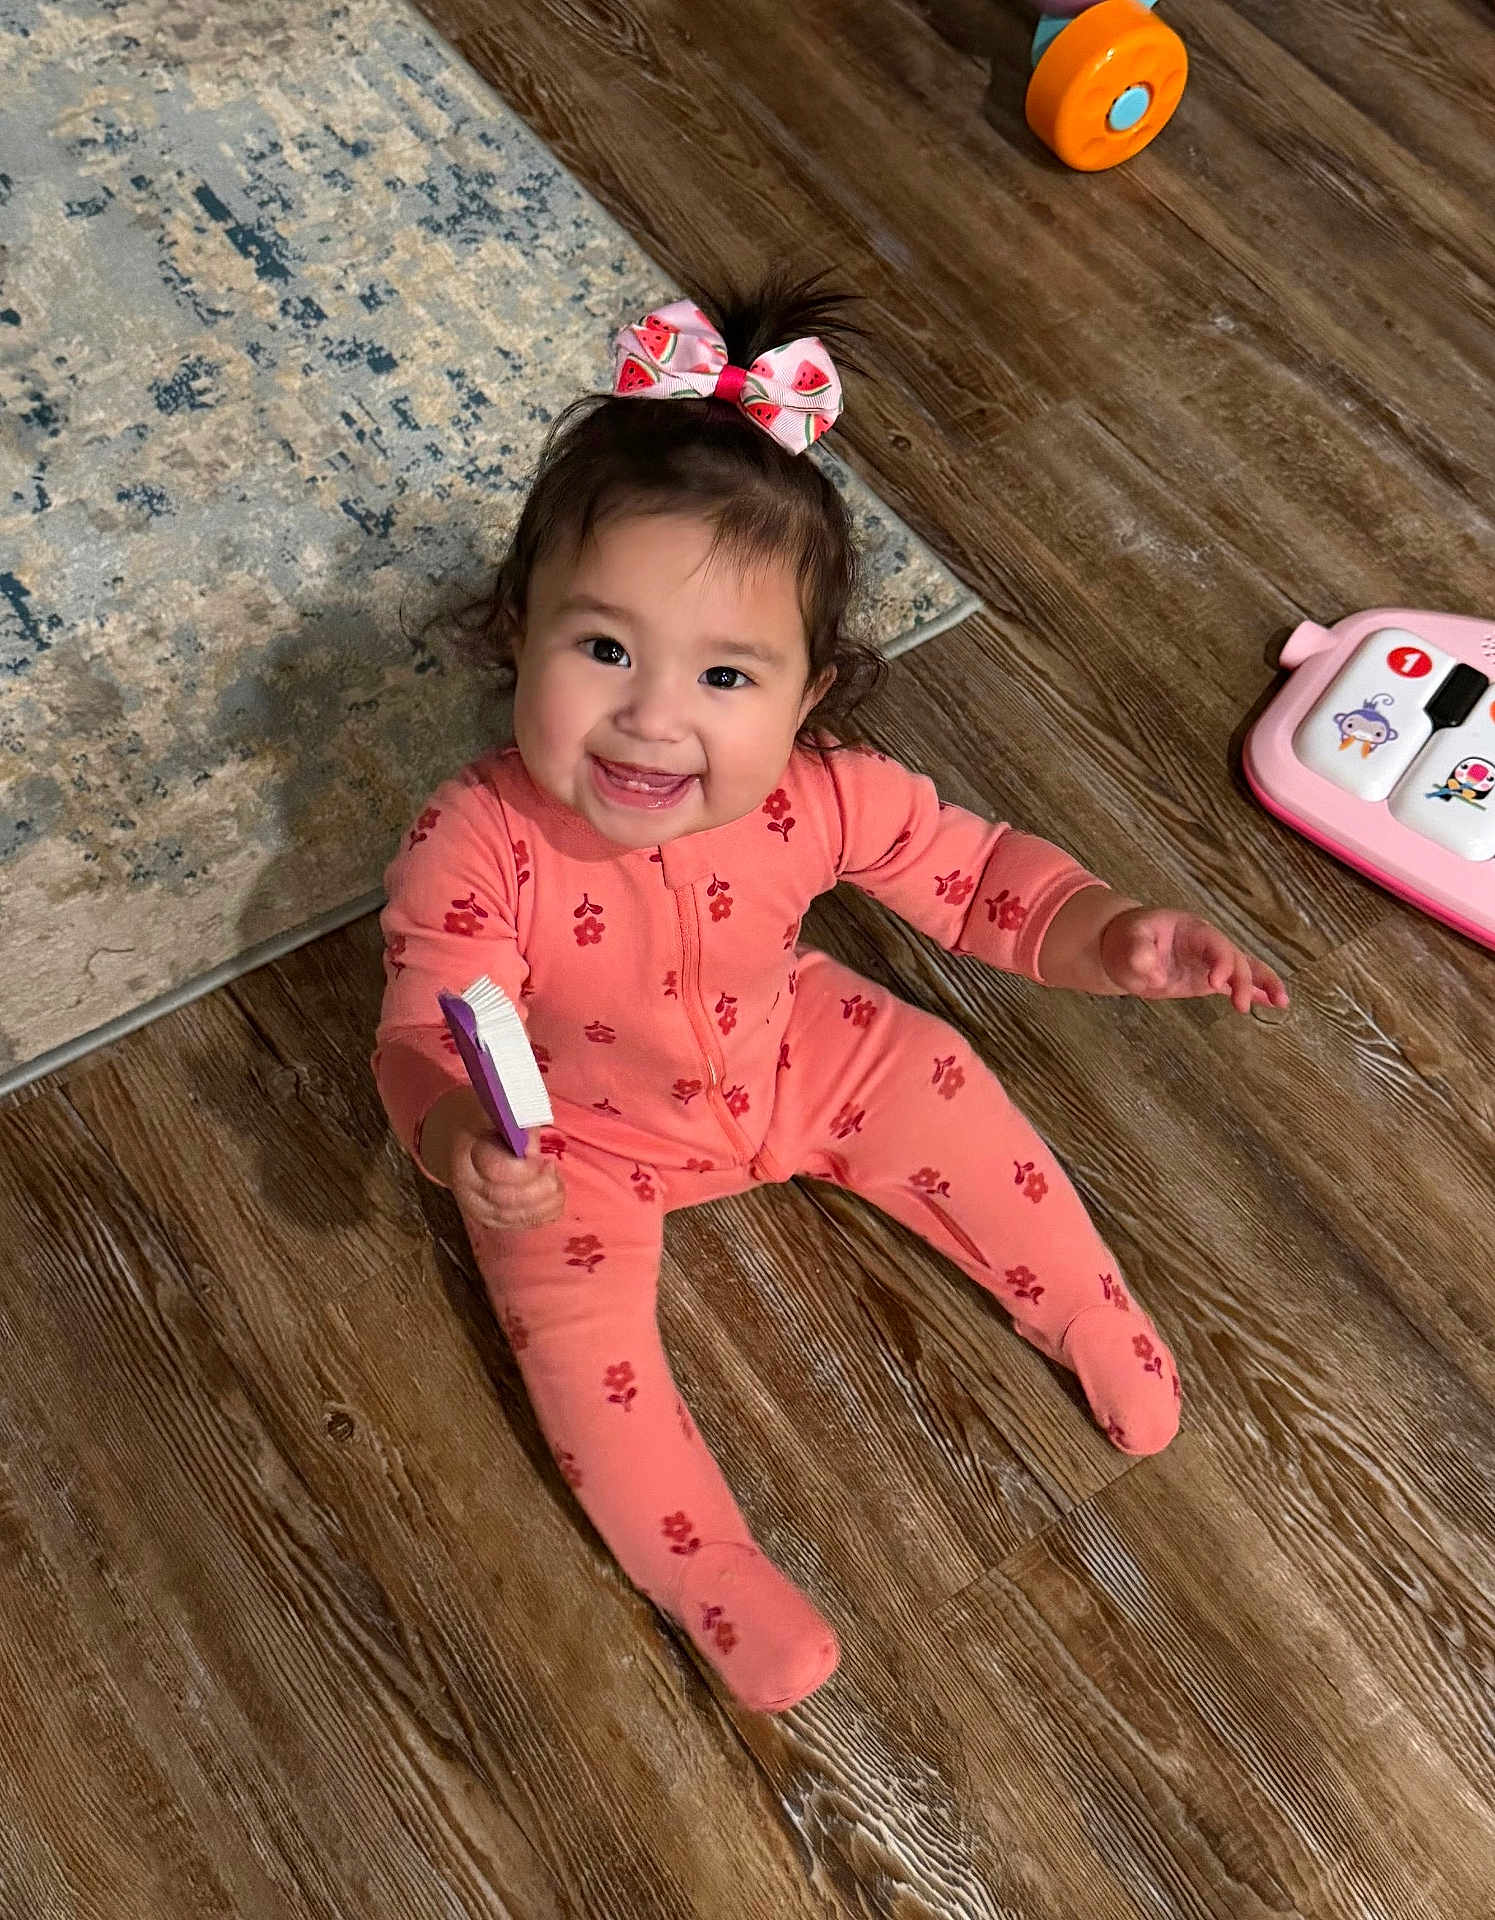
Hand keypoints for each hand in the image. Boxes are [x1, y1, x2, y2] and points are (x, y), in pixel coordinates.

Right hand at [421, 1085, 565, 1229]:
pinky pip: (523, 1224)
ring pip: (518, 1216)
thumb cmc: (480, 1124)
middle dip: (541, 1187)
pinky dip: (545, 1213)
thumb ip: (516, 1122)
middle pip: (510, 1198)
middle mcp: (468, 1187)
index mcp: (466, 1155)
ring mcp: (477, 1208)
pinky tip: (553, 1197)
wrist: (454, 1145)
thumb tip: (531, 1141)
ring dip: (547, 1201)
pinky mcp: (490, 1220)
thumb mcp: (494, 1111)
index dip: (527, 1167)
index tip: (540, 1156)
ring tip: (556, 1182)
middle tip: (552, 1168)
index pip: (498, 1170)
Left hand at [1098, 907, 1289, 1013]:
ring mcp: (1210, 962)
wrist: (1123, 948)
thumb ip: (1139, 952)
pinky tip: (1274, 1002)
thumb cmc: (1127, 939)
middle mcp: (1208, 944)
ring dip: (1264, 984)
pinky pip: (1236, 983)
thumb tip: (1153, 971)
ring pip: (1245, 968)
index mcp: (1193, 929)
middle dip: (1243, 980)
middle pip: (1236, 958)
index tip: (1216, 984)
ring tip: (1281, 1002)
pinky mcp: (1207, 979)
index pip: (1216, 944)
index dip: (1221, 962)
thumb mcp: (1127, 942)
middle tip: (1240, 1005)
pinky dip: (1256, 991)